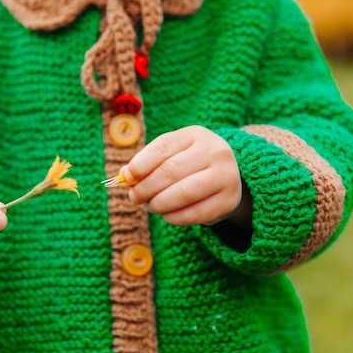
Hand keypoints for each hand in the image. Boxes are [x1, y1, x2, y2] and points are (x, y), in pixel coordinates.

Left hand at [121, 126, 249, 226]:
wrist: (228, 177)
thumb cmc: (189, 165)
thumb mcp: (171, 155)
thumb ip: (147, 163)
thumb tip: (124, 175)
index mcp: (195, 135)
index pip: (162, 147)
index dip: (140, 164)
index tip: (127, 178)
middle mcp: (214, 151)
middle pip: (171, 171)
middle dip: (146, 187)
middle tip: (135, 197)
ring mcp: (225, 175)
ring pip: (184, 192)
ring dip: (160, 203)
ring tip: (151, 206)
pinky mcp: (228, 201)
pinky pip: (196, 213)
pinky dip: (175, 218)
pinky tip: (167, 216)